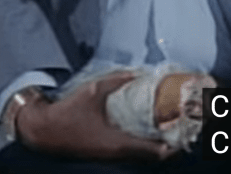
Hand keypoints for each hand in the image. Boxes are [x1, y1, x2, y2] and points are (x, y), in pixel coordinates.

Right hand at [15, 72, 178, 161]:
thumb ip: (116, 81)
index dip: (175, 145)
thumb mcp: (93, 92)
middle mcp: (119, 154)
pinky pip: (132, 151)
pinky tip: (144, 129)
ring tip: (167, 127)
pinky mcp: (105, 153)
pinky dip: (143, 143)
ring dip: (157, 144)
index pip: (156, 152)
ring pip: (142, 155)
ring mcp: (111, 156)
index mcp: (119, 143)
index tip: (185, 132)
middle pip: (153, 157)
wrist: (44, 132)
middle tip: (180, 127)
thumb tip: (137, 73)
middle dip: (170, 144)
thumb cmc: (68, 114)